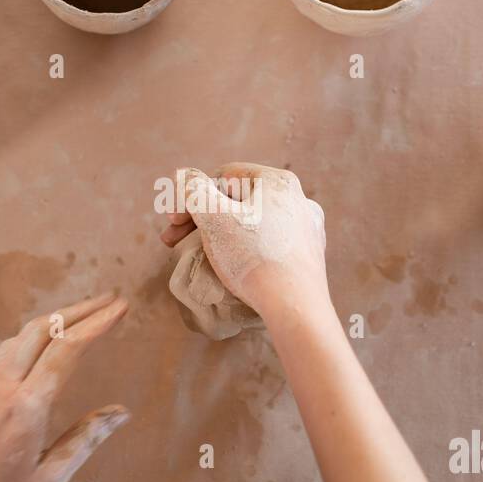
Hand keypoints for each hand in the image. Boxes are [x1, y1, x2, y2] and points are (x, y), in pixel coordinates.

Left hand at [0, 292, 129, 481]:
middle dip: (75, 311)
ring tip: (74, 321)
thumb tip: (120, 411)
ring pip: (12, 342)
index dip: (96, 323)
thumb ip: (85, 438)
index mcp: (24, 409)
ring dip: (46, 326)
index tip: (119, 308)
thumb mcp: (50, 480)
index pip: (67, 350)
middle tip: (105, 301)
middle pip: (39, 330)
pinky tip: (31, 354)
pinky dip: (18, 348)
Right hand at [160, 163, 328, 320]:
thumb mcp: (213, 216)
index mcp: (277, 181)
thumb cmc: (253, 256)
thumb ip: (193, 189)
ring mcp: (306, 228)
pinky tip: (234, 266)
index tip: (173, 221)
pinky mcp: (308, 256)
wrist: (294, 306)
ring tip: (199, 255)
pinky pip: (270, 244)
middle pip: (238, 201)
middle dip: (202, 218)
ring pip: (254, 224)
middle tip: (174, 241)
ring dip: (221, 235)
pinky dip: (247, 251)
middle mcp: (298, 199)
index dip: (192, 196)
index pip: (224, 177)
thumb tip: (183, 176)